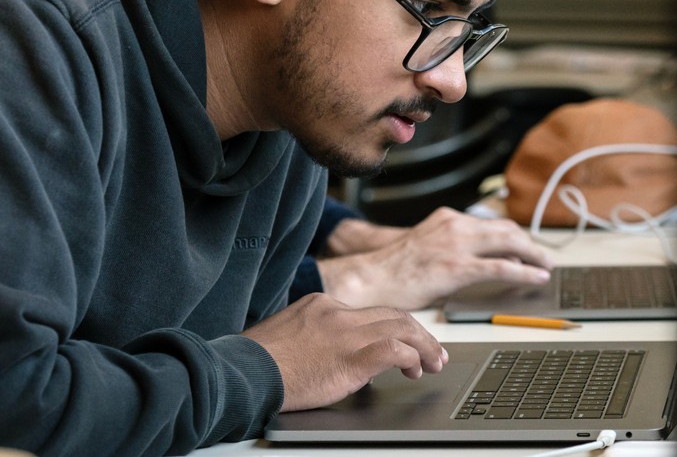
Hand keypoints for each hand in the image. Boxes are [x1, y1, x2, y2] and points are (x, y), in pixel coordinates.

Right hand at [242, 293, 446, 411]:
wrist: (243, 372)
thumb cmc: (256, 362)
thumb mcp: (288, 335)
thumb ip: (316, 336)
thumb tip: (334, 353)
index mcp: (321, 304)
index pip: (369, 312)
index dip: (393, 328)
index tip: (404, 343)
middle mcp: (337, 312)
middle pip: (392, 315)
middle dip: (418, 333)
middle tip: (433, 351)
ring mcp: (344, 333)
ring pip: (401, 327)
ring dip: (424, 346)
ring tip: (433, 363)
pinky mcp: (350, 358)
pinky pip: (393, 350)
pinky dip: (411, 358)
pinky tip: (415, 370)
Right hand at [316, 207, 554, 308]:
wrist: (370, 278)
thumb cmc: (394, 270)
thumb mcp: (427, 247)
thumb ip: (454, 248)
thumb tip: (485, 262)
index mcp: (448, 218)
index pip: (492, 223)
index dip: (515, 236)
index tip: (527, 247)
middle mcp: (455, 225)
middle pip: (506, 229)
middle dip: (530, 244)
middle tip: (545, 257)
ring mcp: (457, 245)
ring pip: (509, 243)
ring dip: (533, 255)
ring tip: (546, 267)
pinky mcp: (457, 267)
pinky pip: (501, 267)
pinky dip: (525, 271)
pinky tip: (537, 277)